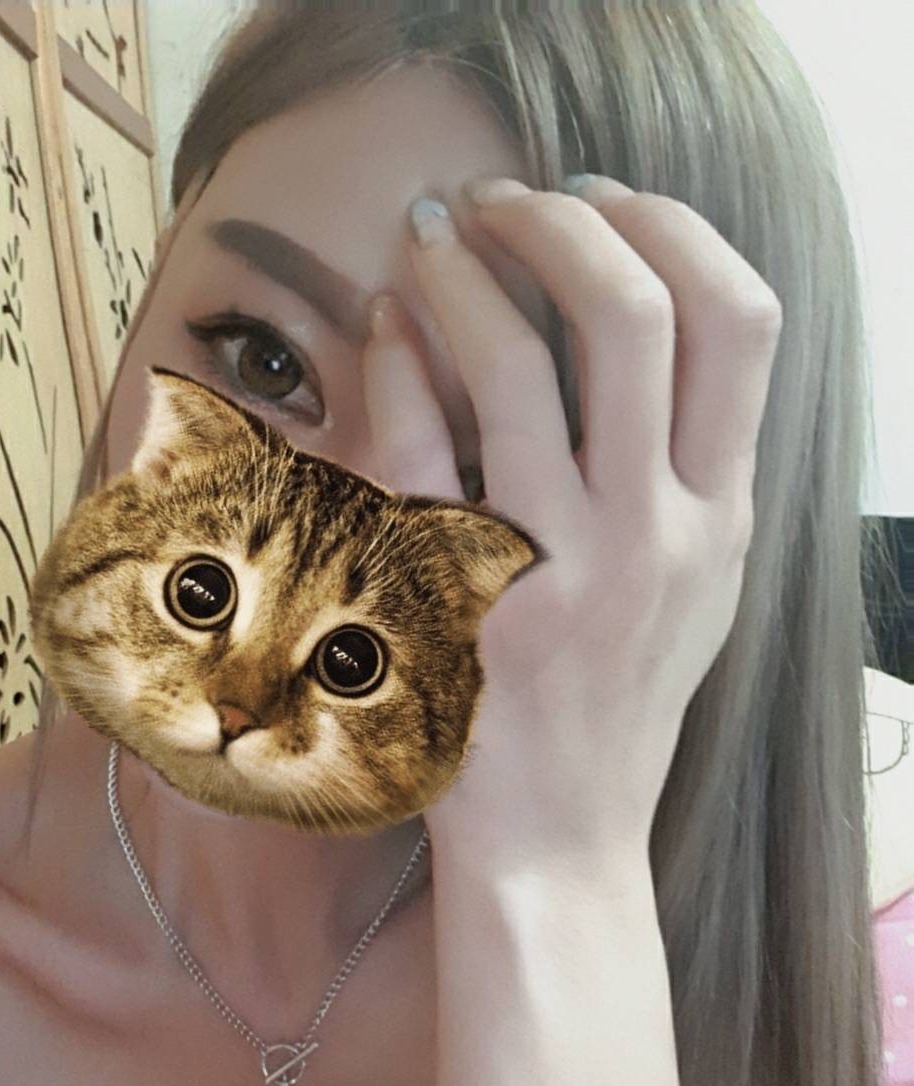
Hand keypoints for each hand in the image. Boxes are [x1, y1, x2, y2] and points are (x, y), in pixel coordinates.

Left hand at [360, 175, 782, 858]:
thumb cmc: (617, 710)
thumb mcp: (697, 594)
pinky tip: (387, 327)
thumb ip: (694, 474)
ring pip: (522, 361)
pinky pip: (425, 444)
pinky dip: (402, 359)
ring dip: (467, 268)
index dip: (669, 231)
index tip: (600, 206)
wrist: (559, 842)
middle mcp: (656, 536)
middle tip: (501, 202)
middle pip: (639, 312)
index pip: (740, 323)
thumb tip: (639, 324)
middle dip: (562, 221)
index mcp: (722, 523)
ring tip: (432, 238)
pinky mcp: (463, 605)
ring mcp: (559, 571)